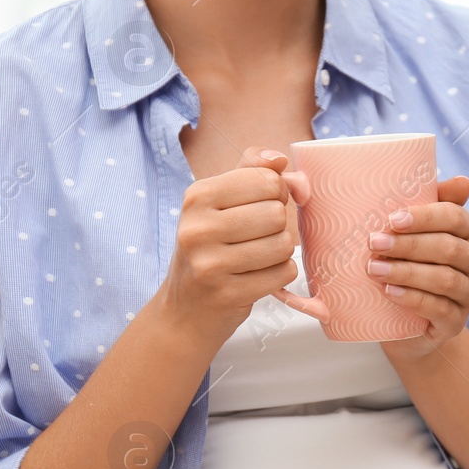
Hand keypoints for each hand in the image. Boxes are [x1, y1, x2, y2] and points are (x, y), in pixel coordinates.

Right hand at [156, 147, 299, 349]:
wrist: (185, 309)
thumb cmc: (210, 248)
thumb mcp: (219, 202)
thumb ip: (251, 172)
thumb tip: (280, 159)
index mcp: (197, 197)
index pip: (266, 180)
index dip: (275, 193)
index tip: (259, 207)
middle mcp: (197, 228)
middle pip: (276, 213)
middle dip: (277, 226)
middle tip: (256, 238)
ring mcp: (209, 264)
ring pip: (283, 244)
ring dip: (280, 252)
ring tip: (257, 258)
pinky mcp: (227, 294)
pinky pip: (283, 274)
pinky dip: (279, 275)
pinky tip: (257, 277)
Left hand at [369, 175, 468, 362]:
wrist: (408, 322)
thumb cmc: (410, 263)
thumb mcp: (416, 230)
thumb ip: (432, 201)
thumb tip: (462, 181)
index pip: (454, 217)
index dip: (424, 217)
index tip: (391, 219)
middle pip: (448, 248)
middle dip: (409, 244)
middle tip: (373, 243)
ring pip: (445, 279)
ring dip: (406, 272)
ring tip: (374, 269)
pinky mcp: (457, 322)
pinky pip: (440, 309)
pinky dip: (413, 299)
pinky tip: (390, 293)